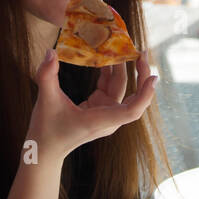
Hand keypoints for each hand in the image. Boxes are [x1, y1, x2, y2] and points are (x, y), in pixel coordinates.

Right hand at [28, 49, 157, 160]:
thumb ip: (46, 76)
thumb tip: (50, 52)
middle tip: (142, 52)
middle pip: (134, 96)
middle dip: (140, 74)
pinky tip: (107, 58)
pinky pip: (109, 88)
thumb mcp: (45, 101)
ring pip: (120, 89)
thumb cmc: (45, 130)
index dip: (145, 95)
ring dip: (122, 69)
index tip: (154, 78)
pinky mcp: (99, 109)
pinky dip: (109, 74)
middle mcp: (109, 118)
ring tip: (124, 48)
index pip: (132, 111)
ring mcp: (105, 113)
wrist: (44, 150)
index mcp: (101, 120)